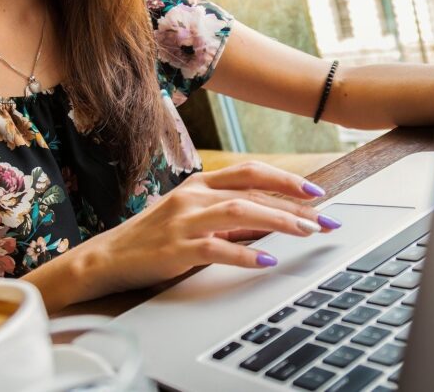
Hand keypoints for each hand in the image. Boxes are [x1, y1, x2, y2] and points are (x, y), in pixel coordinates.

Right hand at [69, 161, 341, 298]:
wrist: (107, 258)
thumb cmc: (154, 238)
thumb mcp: (192, 217)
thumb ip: (228, 215)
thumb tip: (273, 219)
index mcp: (199, 184)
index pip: (250, 172)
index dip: (285, 179)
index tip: (316, 193)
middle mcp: (193, 196)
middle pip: (252, 192)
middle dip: (294, 205)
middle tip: (325, 220)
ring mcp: (183, 221)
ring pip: (239, 212)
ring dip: (278, 221)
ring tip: (306, 233)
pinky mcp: (175, 249)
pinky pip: (216, 248)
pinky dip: (245, 253)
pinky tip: (266, 260)